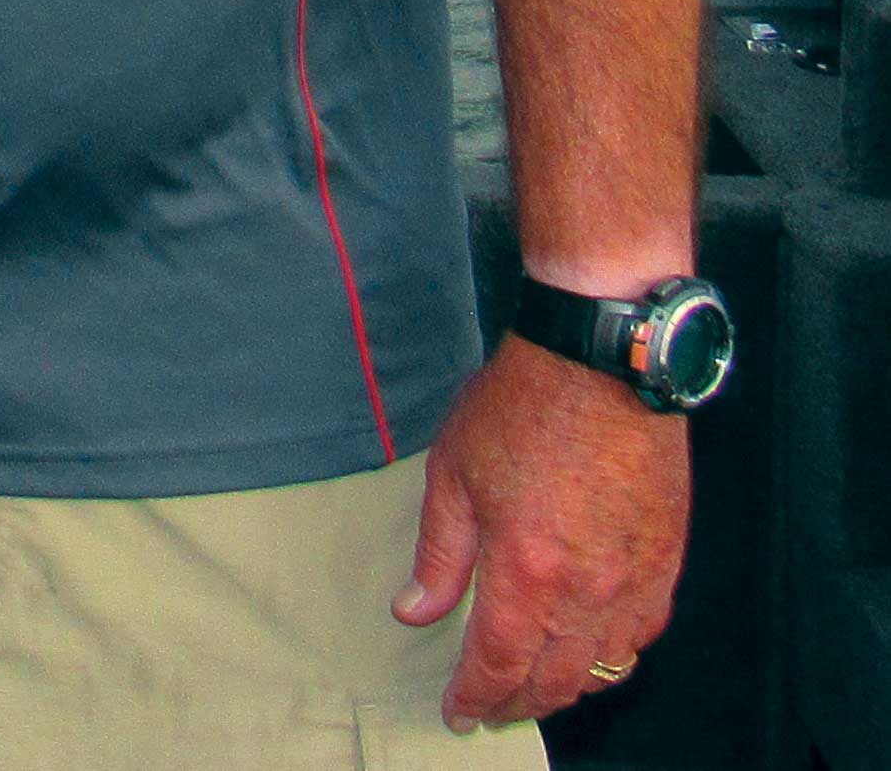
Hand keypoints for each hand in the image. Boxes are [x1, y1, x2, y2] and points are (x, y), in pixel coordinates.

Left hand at [397, 334, 688, 727]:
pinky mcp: (667, 562)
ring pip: (604, 667)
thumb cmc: (520, 410)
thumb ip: (440, 556)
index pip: (500, 665)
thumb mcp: (453, 477)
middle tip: (490, 708)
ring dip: (567, 688)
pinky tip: (592, 651)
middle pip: (555, 680)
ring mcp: (635, 581)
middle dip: (518, 703)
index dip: (476, 697)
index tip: (458, 713)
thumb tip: (415, 610)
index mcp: (526, 575)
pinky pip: (643, 634)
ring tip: (535, 689)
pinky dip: (614, 656)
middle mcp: (587, 593)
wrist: (600, 368)